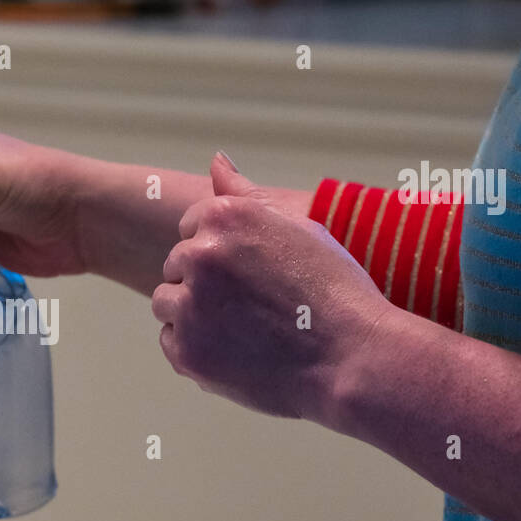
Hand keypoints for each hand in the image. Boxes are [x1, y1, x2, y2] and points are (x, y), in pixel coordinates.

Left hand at [152, 155, 392, 420]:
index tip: (247, 271)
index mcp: (225, 217)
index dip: (221, 251)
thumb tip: (216, 161)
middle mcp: (199, 255)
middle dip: (205, 281)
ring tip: (239, 327)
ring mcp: (188, 305)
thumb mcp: (298, 227)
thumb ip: (246, 196)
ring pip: (168, 302)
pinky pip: (171, 341)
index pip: (192, 226)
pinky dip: (194, 346)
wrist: (352, 359)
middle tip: (249, 304)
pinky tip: (234, 351)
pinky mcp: (186, 350)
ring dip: (192, 312)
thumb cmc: (334, 290)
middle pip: (178, 264)